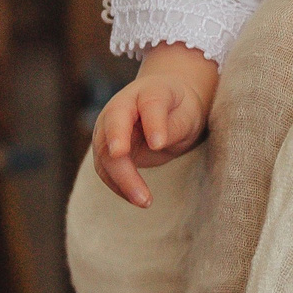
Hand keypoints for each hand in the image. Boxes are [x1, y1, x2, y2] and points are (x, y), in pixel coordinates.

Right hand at [92, 44, 219, 207]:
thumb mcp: (188, 114)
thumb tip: (156, 143)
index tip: (158, 144)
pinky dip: (119, 185)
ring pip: (104, 154)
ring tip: (144, 201)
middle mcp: (121, 106)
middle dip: (121, 159)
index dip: (152, 123)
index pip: (149, 103)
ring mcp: (108, 127)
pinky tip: (137, 199)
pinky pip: (106, 169)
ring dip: (121, 180)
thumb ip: (173, 126)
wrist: (166, 106)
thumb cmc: (179, 108)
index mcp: (148, 91)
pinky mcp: (105, 148)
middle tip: (139, 187)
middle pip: (114, 128)